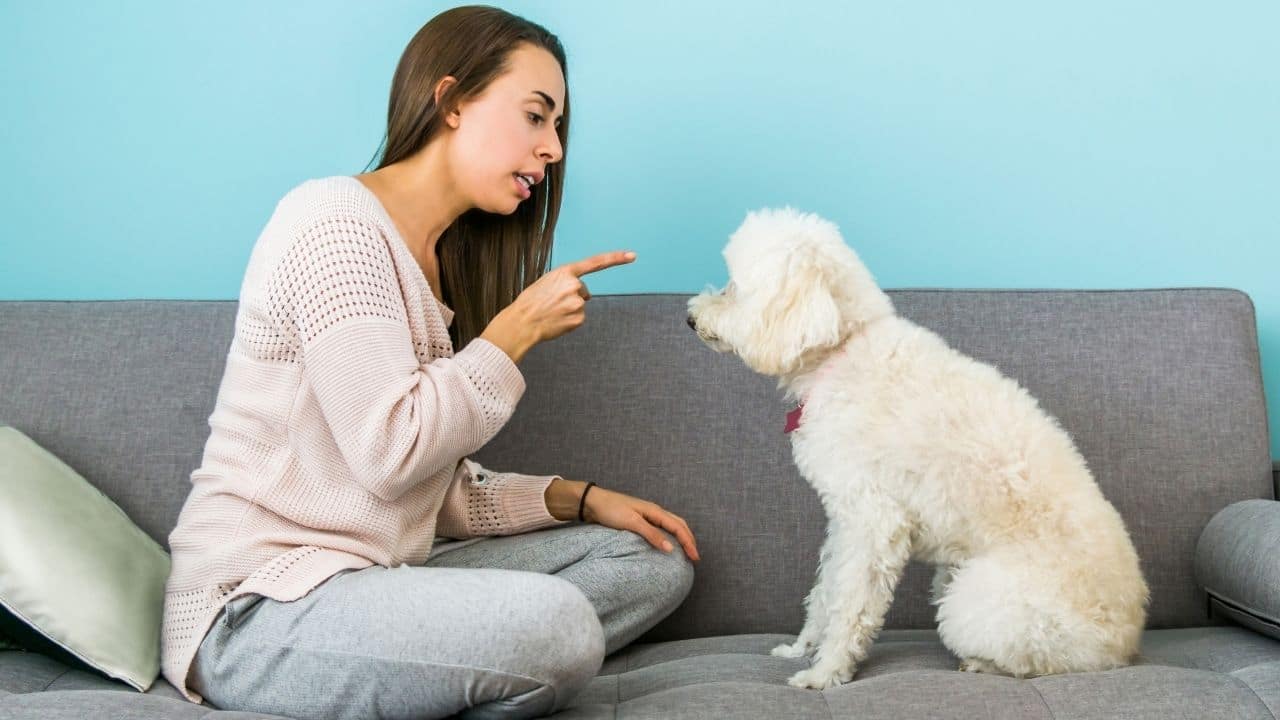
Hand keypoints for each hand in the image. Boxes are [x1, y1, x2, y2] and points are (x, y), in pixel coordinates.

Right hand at [481, 250, 635, 361]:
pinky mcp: (579, 318)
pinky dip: (569, 320)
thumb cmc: (531, 302)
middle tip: (552, 302)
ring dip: (569, 309)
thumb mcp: (546, 282)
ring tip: (552, 312)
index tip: (632, 255)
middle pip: (583, 291)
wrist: (522, 322)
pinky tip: (556, 320)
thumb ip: (565, 282)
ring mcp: (578, 302)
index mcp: (565, 272)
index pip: (595, 263)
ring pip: (580, 305)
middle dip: (572, 296)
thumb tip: (582, 295)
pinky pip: (578, 318)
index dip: (615, 258)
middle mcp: (574, 285)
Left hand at [580, 483, 699, 562]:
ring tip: (686, 550)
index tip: (695, 557)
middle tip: (695, 556)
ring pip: (672, 524)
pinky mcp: (640, 519)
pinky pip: (662, 527)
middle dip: (689, 539)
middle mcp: (654, 511)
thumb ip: (651, 534)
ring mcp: (648, 514)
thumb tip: (670, 548)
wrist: (592, 502)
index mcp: (655, 511)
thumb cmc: (611, 510)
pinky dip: (671, 535)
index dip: (689, 542)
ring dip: (682, 536)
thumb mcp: (631, 522)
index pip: (678, 527)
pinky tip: (668, 543)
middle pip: (679, 524)